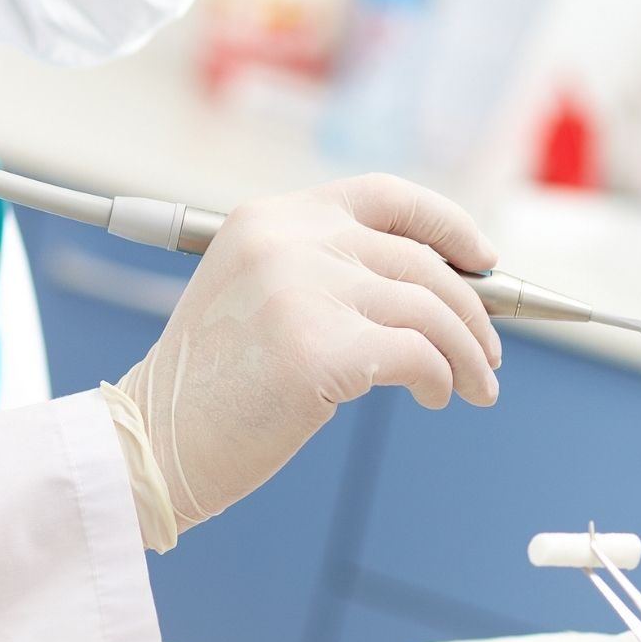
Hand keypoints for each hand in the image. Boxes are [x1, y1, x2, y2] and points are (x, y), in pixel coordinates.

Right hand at [108, 174, 502, 544]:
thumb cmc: (214, 386)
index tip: (483, 259)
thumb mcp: (262, 296)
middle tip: (490, 352)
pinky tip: (435, 397)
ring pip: (430, 309)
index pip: (385, 196)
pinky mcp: (321, 349)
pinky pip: (418, 354)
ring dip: (466, 353)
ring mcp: (303, 290)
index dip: (447, 223)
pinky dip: (441, 378)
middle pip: (420, 260)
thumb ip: (332, 271)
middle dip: (472, 309)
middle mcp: (288, 240)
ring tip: (475, 387)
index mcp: (270, 218)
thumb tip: (445, 284)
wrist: (150, 445)